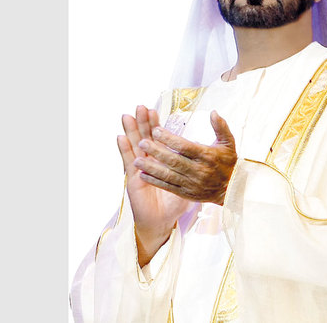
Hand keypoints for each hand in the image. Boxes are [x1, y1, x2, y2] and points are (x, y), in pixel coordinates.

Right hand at [118, 105, 189, 266]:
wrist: (160, 221)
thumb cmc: (174, 203)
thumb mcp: (190, 183)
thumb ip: (195, 168)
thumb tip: (206, 156)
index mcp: (162, 161)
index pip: (158, 138)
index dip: (155, 124)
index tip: (154, 110)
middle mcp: (148, 162)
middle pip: (145, 137)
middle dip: (143, 122)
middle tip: (141, 106)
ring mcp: (139, 170)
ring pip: (134, 146)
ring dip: (131, 131)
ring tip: (127, 115)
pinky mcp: (132, 179)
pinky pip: (127, 162)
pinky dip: (123, 150)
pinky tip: (120, 137)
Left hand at [134, 110, 237, 204]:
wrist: (232, 190)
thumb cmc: (228, 163)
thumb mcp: (228, 143)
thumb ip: (220, 127)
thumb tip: (213, 112)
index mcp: (207, 156)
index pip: (185, 147)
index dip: (169, 139)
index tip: (155, 130)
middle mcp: (198, 170)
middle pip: (174, 161)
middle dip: (156, 152)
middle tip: (141, 142)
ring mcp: (192, 183)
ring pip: (169, 175)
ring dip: (151, 168)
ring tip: (136, 160)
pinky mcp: (187, 193)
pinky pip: (169, 187)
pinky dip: (155, 181)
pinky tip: (143, 175)